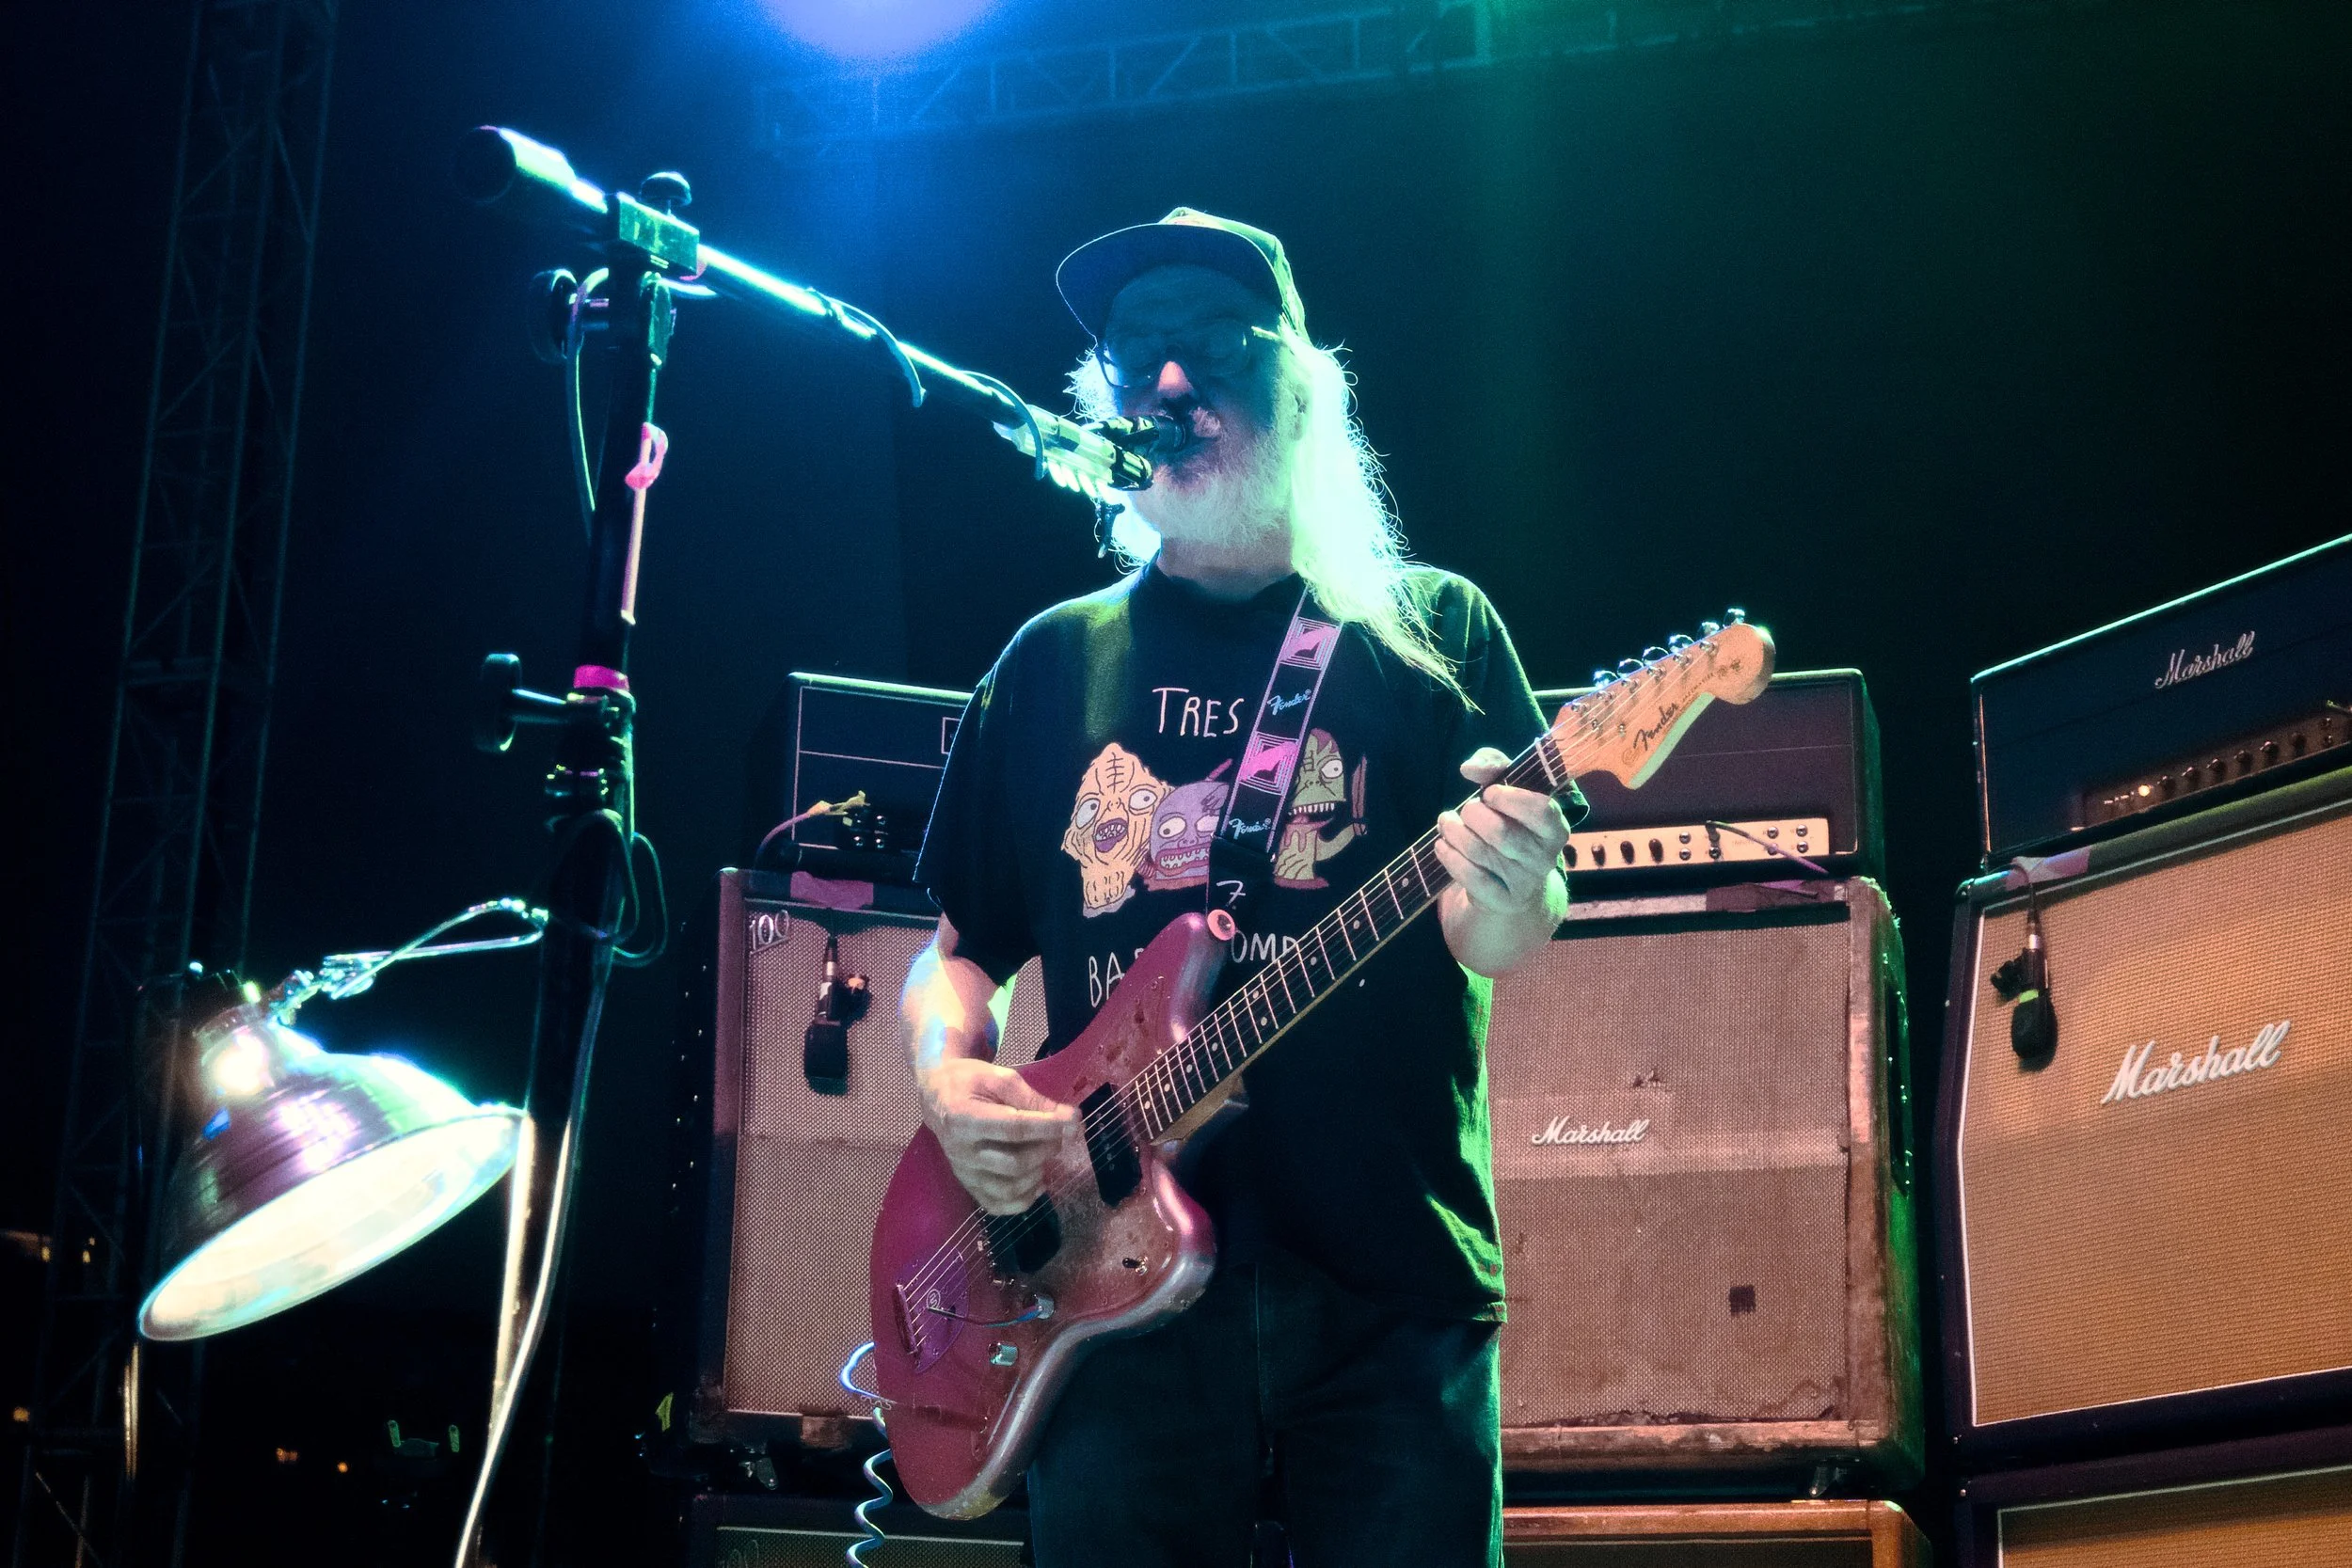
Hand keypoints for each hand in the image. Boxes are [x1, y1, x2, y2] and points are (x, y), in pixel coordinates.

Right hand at [917, 1056, 1075, 1215]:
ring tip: (1047, 1151)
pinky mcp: (968, 1186)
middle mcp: (960, 1152)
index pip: (1013, 1128)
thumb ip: (1032, 1099)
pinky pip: (998, 1205)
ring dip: (1039, 1173)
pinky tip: (1038, 1181)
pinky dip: (1024, 1200)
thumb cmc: (970, 1082)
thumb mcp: (1000, 1078)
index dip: (1049, 1126)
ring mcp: (963, 1173)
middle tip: (1061, 1133)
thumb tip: (1069, 1118)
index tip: (1075, 1120)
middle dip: (1046, 1148)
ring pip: (1008, 1188)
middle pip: (1014, 1163)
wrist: (938, 1097)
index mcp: (963, 1118)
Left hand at [1434, 747, 1571, 913]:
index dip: (1509, 798)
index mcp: (1555, 827)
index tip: (1488, 793)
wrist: (1512, 880)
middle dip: (1473, 815)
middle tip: (1465, 810)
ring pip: (1481, 853)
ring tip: (1446, 823)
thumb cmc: (1510, 822)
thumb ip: (1493, 766)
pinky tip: (1442, 846)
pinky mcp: (1503, 900)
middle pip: (1501, 833)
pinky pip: (1471, 878)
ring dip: (1454, 833)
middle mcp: (1546, 857)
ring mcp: (1525, 882)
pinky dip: (1450, 858)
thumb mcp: (1507, 788)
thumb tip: (1469, 768)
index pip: (1541, 811)